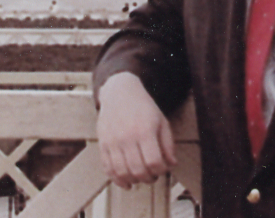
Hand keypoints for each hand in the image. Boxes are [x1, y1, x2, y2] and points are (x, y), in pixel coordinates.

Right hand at [96, 72, 176, 188]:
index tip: (163, 168)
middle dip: (149, 178)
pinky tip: (126, 182)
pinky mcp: (102, 144)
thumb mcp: (161, 121)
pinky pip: (107, 168)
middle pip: (138, 170)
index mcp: (144, 130)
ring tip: (141, 177)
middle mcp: (127, 137)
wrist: (119, 92)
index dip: (161, 170)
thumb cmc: (143, 107)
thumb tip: (171, 164)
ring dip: (134, 180)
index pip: (154, 162)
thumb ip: (168, 144)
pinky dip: (117, 179)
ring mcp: (112, 141)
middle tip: (153, 175)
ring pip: (122, 172)